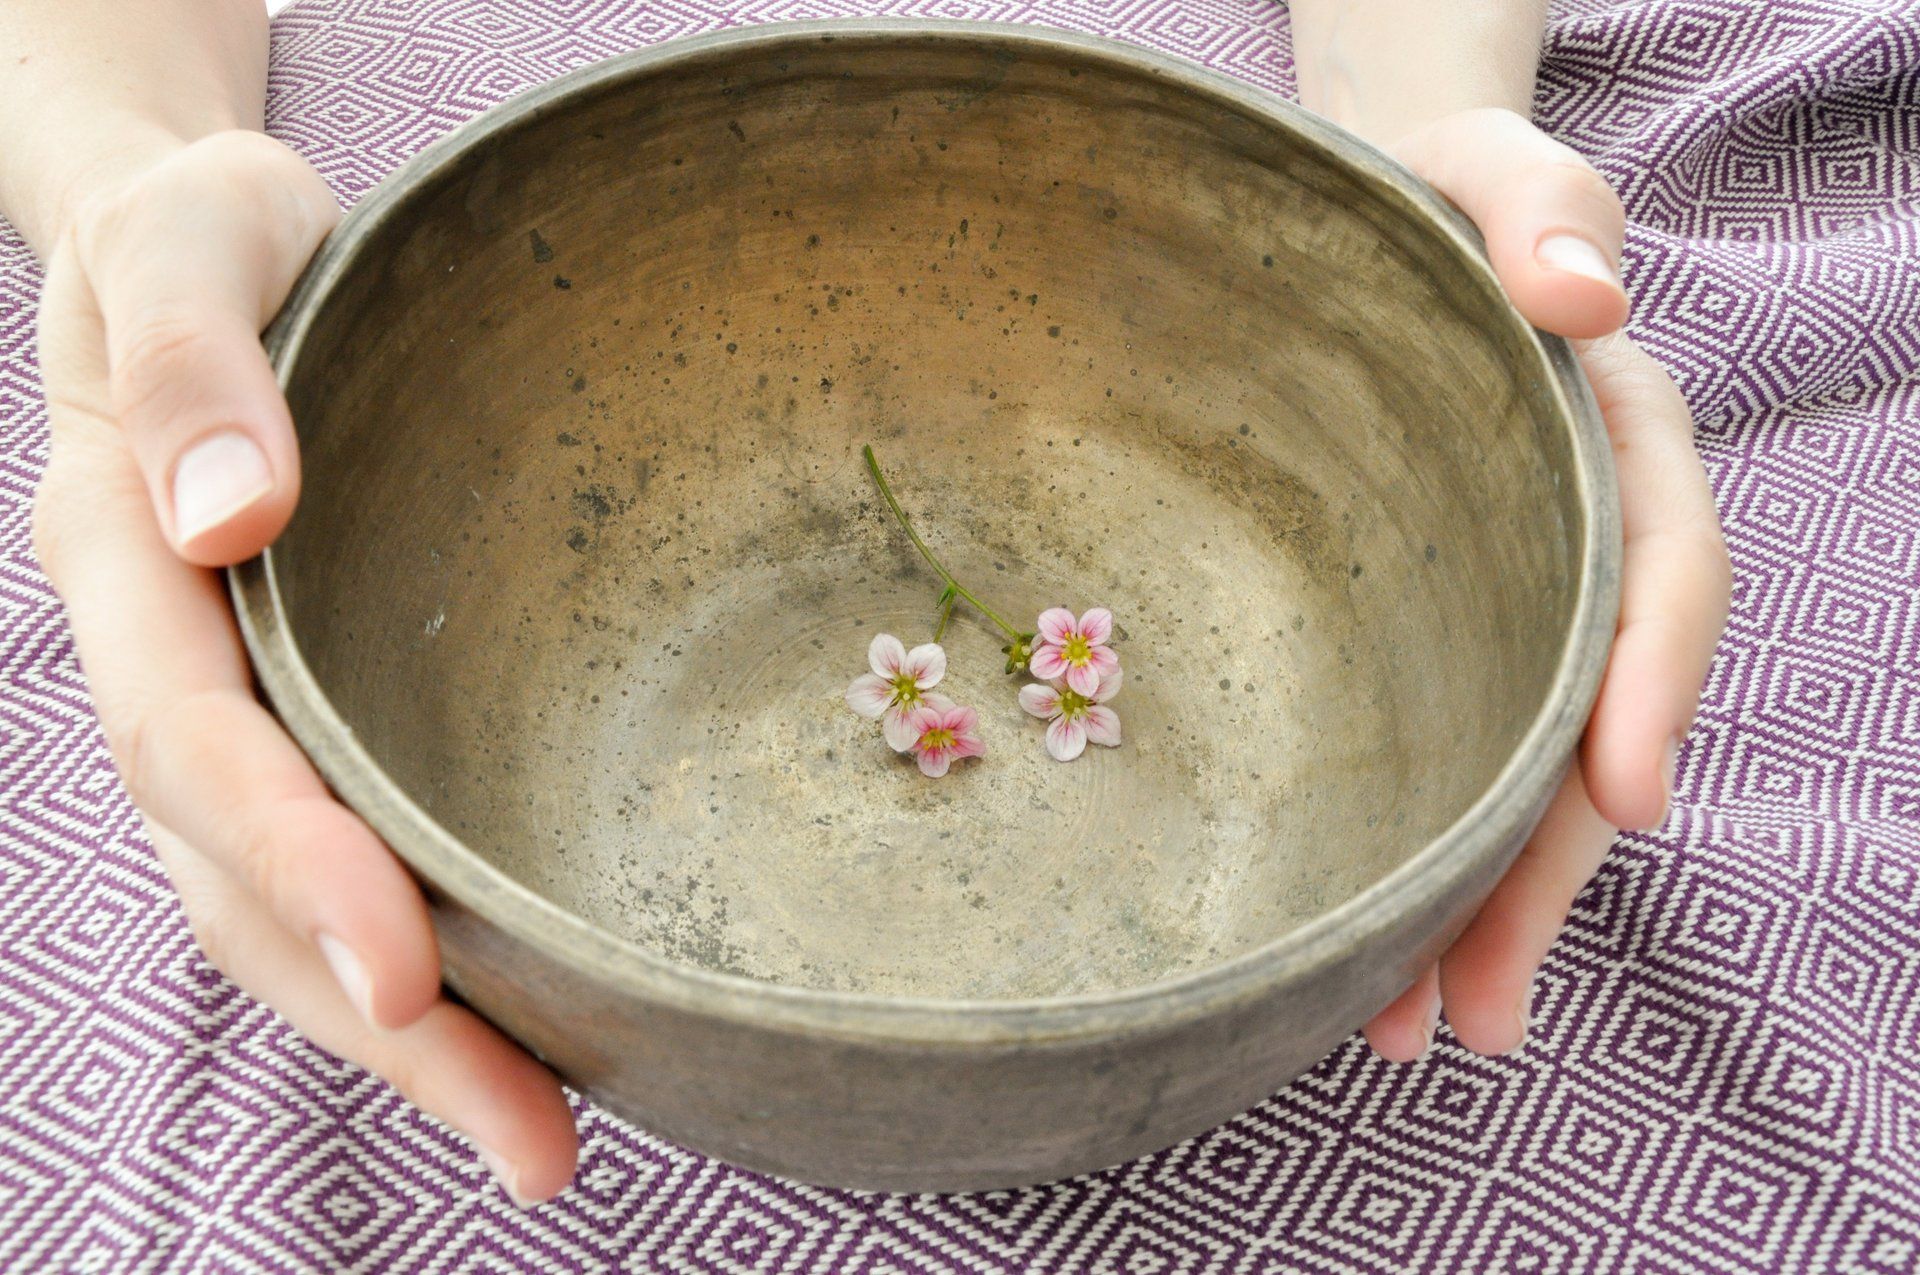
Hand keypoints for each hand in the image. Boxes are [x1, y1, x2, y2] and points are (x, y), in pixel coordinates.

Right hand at [31, 131, 578, 1202]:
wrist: (215, 255)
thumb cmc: (214, 237)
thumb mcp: (191, 236)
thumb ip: (199, 357)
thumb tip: (237, 515)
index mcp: (126, 570)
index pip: (197, 751)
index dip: (293, 865)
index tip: (410, 976)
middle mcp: (173, 673)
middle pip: (247, 886)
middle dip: (382, 1024)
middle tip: (539, 1141)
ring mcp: (236, 716)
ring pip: (291, 912)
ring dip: (415, 1044)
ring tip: (552, 1144)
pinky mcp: (312, 724)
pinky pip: (346, 863)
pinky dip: (426, 964)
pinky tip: (525, 1029)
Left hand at [1359, 109, 1731, 1059]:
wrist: (1359, 231)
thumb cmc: (1423, 201)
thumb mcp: (1487, 173)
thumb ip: (1540, 208)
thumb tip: (1586, 300)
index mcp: (1612, 450)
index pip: (1663, 573)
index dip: (1653, 685)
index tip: (1624, 800)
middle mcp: (1572, 552)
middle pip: (1589, 730)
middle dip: (1545, 877)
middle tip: (1481, 1013)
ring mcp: (1502, 609)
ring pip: (1517, 782)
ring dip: (1479, 920)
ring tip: (1409, 1038)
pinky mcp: (1428, 643)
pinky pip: (1443, 763)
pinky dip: (1418, 867)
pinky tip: (1367, 961)